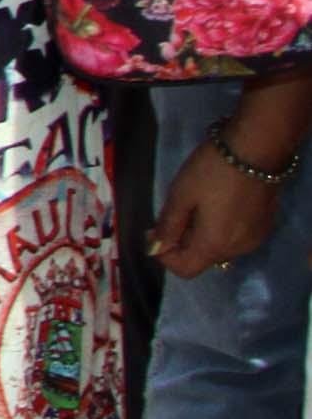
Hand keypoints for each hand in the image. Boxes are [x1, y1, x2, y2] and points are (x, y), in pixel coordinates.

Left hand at [156, 134, 286, 277]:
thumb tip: (155, 249)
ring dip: (202, 235)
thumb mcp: (181, 195)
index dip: (164, 256)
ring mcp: (255, 238)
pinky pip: (235, 237)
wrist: (257, 149)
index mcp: (215, 245)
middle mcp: (238, 249)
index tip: (154, 231)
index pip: (185, 269)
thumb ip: (168, 226)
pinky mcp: (264, 226)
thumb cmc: (212, 171)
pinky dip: (220, 229)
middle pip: (202, 259)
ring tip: (195, 205)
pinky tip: (217, 204)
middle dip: (182, 242)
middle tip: (174, 212)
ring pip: (219, 248)